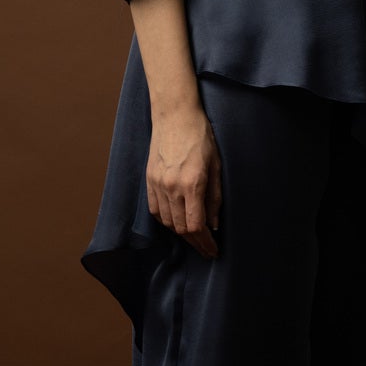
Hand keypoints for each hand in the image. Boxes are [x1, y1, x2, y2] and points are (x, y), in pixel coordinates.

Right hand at [148, 106, 222, 256]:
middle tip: (207, 248)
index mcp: (192, 184)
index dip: (205, 242)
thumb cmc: (200, 137)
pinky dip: (166, 221)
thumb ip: (215, 199)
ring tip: (194, 236)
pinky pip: (155, 210)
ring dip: (181, 233)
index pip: (195, 226)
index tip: (213, 249)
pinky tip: (176, 222)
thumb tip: (214, 225)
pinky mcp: (149, 180)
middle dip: (195, 242)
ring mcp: (157, 184)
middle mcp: (171, 187)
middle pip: (180, 228)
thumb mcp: (216, 167)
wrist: (175, 116)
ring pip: (167, 222)